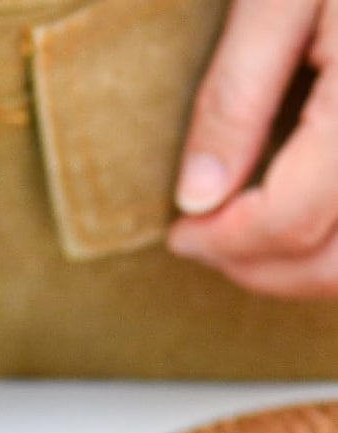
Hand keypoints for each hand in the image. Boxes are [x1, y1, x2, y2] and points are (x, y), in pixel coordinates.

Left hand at [169, 2, 337, 294]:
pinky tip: (305, 214)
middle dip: (260, 268)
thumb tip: (197, 198)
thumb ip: (237, 95)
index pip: (291, 222)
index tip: (179, 232)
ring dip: (307, 266)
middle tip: (207, 243)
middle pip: (337, 261)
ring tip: (250, 236)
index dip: (222, 244)